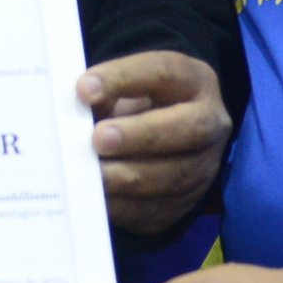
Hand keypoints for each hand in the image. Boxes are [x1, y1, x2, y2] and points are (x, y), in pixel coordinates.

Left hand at [80, 50, 230, 234]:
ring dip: (127, 177)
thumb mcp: (125, 90)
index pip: (163, 72)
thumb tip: (73, 111)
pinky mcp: (185, 205)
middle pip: (186, 128)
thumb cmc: (136, 108)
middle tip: (98, 140)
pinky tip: (95, 198)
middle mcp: (209, 124)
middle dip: (140, 135)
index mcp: (194, 81)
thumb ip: (103, 96)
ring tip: (91, 174)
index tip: (84, 89)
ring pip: (173, 177)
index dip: (123, 78)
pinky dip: (122, 206)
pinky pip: (155, 210)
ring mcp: (203, 168)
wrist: (163, 145)